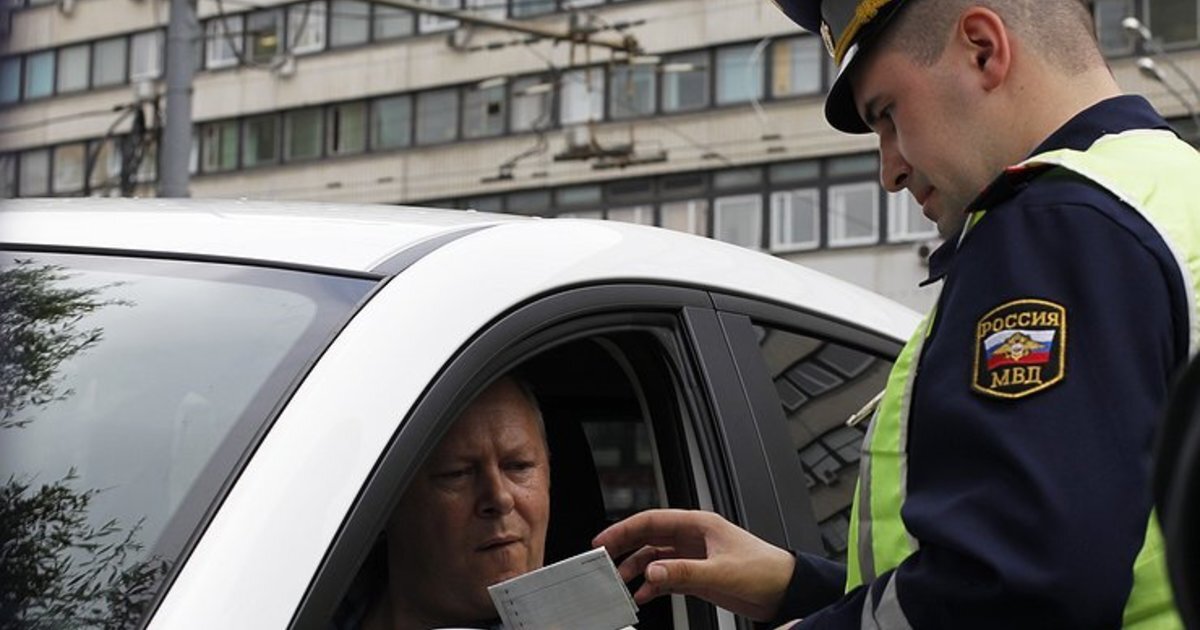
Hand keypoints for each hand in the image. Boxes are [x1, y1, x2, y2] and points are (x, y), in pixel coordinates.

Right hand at [592, 509, 794, 620]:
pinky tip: (644, 595)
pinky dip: (652, 585)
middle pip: (648, 538)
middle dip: (624, 549)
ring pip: (654, 558)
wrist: (785, 591)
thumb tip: (651, 571)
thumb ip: (683, 572)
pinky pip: (666, 577)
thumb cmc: (765, 570)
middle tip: (602, 561)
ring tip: (621, 584)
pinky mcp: (697, 576)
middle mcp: (692, 538)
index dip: (624, 529)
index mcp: (698, 525)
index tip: (603, 540)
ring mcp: (694, 557)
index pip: (651, 520)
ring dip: (637, 570)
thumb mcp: (721, 572)